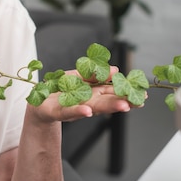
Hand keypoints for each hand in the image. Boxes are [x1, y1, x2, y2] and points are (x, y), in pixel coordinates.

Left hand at [30, 66, 145, 123]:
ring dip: (107, 107)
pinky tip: (87, 111)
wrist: (37, 103)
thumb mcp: (79, 77)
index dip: (127, 95)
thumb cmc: (61, 91)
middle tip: (137, 102)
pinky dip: (78, 111)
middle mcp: (85, 103)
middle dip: (122, 102)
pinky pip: (67, 111)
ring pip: (91, 107)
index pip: (112, 94)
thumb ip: (95, 74)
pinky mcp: (55, 111)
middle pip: (105, 102)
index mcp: (92, 94)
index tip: (143, 96)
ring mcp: (71, 108)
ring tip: (122, 106)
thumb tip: (116, 69)